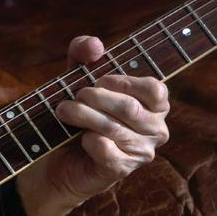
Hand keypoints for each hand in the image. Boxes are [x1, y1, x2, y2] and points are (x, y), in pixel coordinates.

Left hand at [16, 35, 169, 215]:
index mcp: (155, 105)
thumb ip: (84, 53)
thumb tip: (95, 45)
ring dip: (82, 116)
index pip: (154, 89)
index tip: (99, 80)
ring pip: (113, 128)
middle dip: (95, 98)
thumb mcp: (77, 75)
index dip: (123, 82)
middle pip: (129, 108)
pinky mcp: (122, 170)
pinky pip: (104, 149)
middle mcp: (156, 129)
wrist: (60, 155)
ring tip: (64, 111)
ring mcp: (141, 152)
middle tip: (74, 96)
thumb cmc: (78, 111)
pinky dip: (86, 140)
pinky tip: (79, 138)